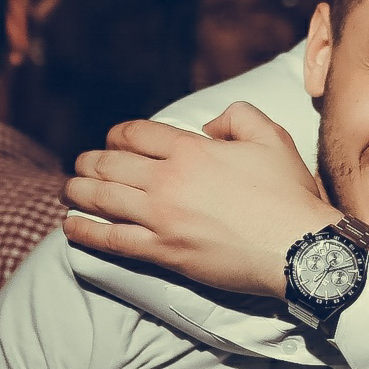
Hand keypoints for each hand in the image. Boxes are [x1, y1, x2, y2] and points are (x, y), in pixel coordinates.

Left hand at [63, 103, 337, 298]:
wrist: (298, 248)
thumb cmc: (288, 194)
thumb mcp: (270, 137)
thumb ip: (237, 117)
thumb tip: (208, 126)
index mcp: (192, 150)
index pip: (137, 134)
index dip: (118, 135)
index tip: (113, 140)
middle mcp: (169, 180)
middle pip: (111, 165)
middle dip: (90, 162)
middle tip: (82, 165)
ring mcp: (163, 218)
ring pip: (104, 199)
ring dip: (80, 192)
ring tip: (69, 190)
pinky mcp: (164, 252)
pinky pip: (112, 240)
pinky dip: (87, 231)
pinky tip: (71, 226)